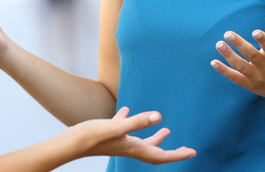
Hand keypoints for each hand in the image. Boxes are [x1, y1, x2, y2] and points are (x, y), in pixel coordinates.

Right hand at [73, 107, 195, 163]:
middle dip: (171, 151)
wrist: (72, 143)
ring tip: (166, 128)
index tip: (192, 152)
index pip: (161, 155)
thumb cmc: (94, 136)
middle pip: (155, 152)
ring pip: (142, 142)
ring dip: (155, 137)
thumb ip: (137, 122)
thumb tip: (158, 116)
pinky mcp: (110, 135)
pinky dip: (130, 120)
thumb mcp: (117, 127)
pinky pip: (124, 128)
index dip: (178, 154)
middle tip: (186, 148)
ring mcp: (120, 142)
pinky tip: (127, 109)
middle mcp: (129, 147)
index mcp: (134, 148)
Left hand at [210, 9, 264, 104]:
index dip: (263, 40)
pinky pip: (235, 78)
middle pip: (252, 55)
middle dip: (240, 44)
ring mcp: (258, 77)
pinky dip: (224, 71)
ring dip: (229, 56)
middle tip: (227, 33)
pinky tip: (213, 62)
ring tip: (219, 44)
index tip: (255, 31)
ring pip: (241, 67)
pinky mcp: (250, 84)